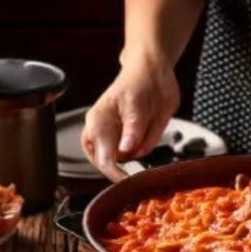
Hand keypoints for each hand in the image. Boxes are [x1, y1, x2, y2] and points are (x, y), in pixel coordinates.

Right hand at [81, 52, 179, 180]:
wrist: (151, 71)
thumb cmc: (141, 80)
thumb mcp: (139, 102)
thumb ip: (133, 126)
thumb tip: (126, 148)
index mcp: (99, 122)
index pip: (102, 157)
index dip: (114, 172)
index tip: (128, 180)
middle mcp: (102, 131)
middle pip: (107, 163)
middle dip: (126, 163)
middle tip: (145, 152)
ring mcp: (114, 136)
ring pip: (125, 158)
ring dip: (140, 150)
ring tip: (150, 123)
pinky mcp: (127, 138)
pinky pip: (137, 152)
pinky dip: (145, 146)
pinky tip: (150, 125)